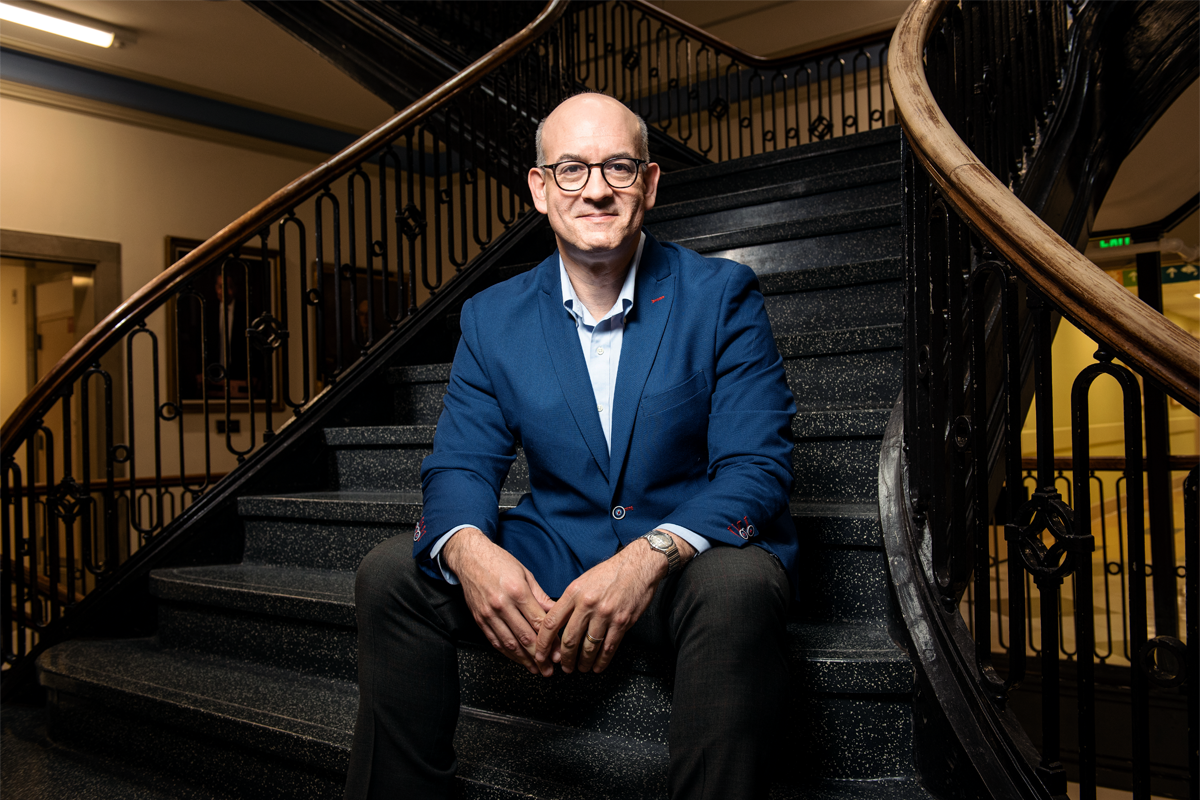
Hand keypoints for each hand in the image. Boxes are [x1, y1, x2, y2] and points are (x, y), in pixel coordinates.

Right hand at [442, 527, 553, 674]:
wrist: (470, 558)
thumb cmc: (499, 562)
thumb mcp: (525, 574)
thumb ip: (540, 597)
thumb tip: (556, 612)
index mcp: (517, 591)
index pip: (538, 622)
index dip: (550, 640)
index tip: (559, 651)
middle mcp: (502, 604)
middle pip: (525, 637)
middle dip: (540, 656)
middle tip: (551, 668)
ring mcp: (489, 614)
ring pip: (509, 644)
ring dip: (524, 660)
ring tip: (537, 670)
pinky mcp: (480, 619)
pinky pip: (495, 641)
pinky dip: (508, 654)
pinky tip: (518, 660)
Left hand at [533, 532, 695, 675]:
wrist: (639, 565)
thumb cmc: (610, 572)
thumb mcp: (583, 580)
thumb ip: (570, 601)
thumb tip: (559, 622)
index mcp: (574, 592)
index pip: (551, 622)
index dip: (543, 643)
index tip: (540, 654)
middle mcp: (587, 604)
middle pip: (569, 640)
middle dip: (564, 658)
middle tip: (564, 667)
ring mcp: (605, 614)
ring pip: (588, 647)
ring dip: (582, 662)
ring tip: (580, 668)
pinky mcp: (622, 622)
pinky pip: (608, 648)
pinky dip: (602, 661)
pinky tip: (598, 666)